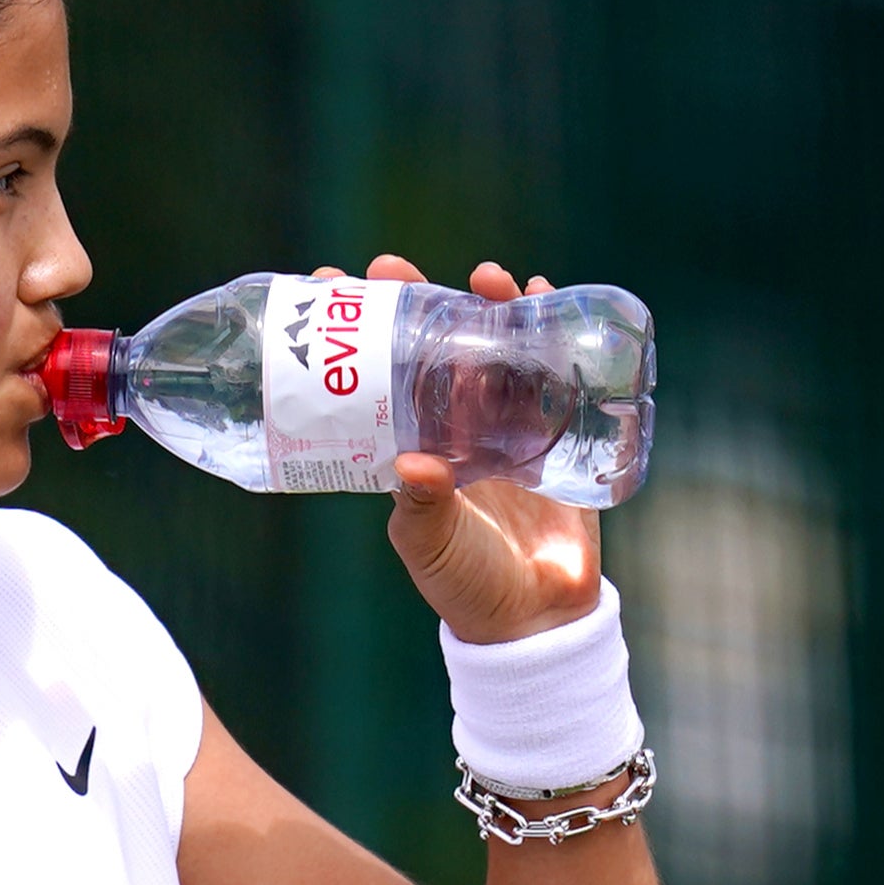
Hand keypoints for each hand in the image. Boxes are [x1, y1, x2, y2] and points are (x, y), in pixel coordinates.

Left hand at [310, 256, 601, 643]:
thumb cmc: (467, 583)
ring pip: (491, 349)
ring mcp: (503, 425)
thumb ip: (423, 509)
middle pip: (431, 348)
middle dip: (417, 304)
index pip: (376, 377)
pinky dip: (549, 330)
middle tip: (392, 268)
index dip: (357, 335)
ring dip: (486, 307)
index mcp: (410, 447)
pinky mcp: (552, 431)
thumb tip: (413, 468)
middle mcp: (452, 427)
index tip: (330, 287)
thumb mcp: (432, 545)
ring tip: (483, 277)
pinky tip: (541, 292)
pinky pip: (552, 369)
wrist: (536, 616)